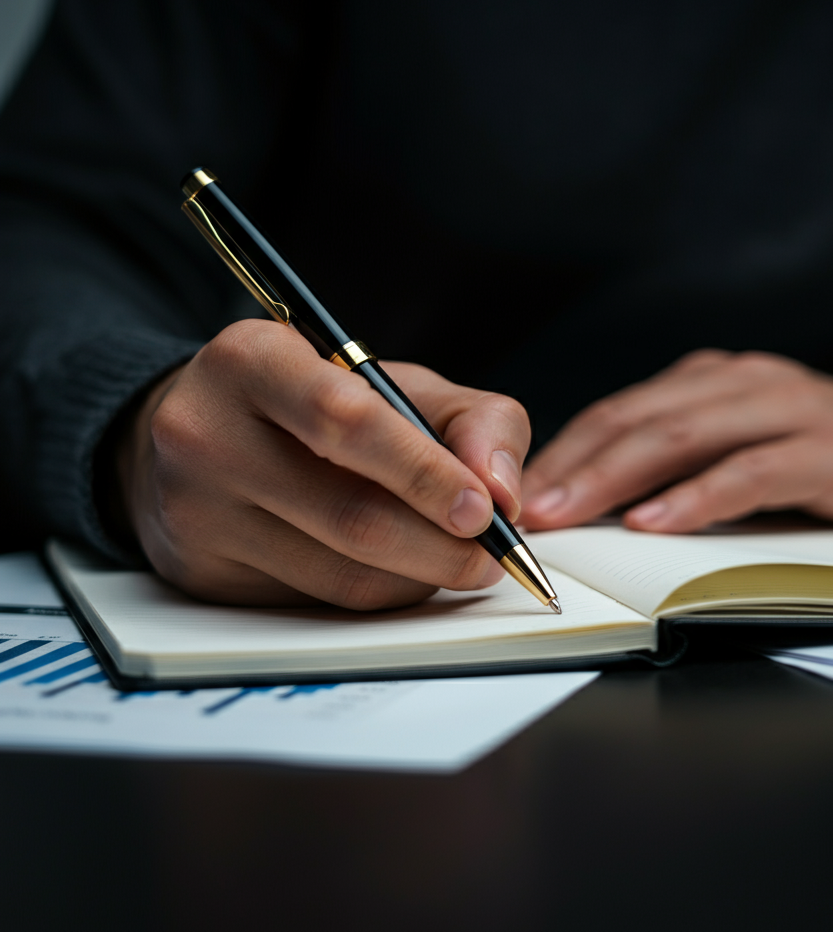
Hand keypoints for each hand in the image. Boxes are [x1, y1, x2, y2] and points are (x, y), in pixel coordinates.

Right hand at [115, 319, 529, 607]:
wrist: (204, 431)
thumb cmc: (314, 401)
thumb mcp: (394, 381)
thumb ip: (472, 420)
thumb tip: (503, 495)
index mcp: (252, 360)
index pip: (346, 422)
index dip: (425, 474)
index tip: (484, 511)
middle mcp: (206, 434)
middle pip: (350, 515)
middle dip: (442, 548)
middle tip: (491, 557)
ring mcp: (196, 512)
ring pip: (341, 575)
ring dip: (418, 579)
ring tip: (449, 558)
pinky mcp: (202, 574)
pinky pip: (317, 604)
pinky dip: (377, 595)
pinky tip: (393, 568)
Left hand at [520, 349, 832, 534]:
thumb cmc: (814, 458)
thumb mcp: (736, 450)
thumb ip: (676, 467)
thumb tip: (597, 510)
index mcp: (705, 382)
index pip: (616, 413)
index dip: (561, 454)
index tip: (518, 496)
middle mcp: (735, 383)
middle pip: (635, 421)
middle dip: (572, 467)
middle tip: (525, 509)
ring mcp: (781, 409)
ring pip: (679, 438)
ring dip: (614, 480)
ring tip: (568, 514)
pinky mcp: (824, 448)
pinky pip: (748, 472)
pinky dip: (696, 498)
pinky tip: (655, 523)